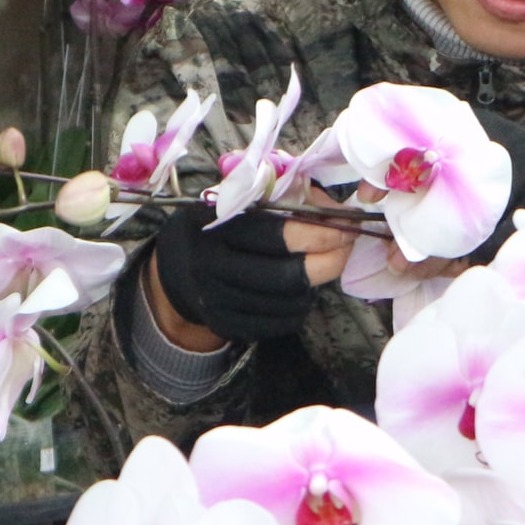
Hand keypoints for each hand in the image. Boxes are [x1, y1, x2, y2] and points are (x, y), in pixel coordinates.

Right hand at [149, 205, 351, 346]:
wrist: (177, 268)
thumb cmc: (222, 224)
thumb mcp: (242, 200)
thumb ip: (288, 198)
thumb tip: (338, 212)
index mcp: (217, 227)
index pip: (277, 236)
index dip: (318, 233)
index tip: (345, 227)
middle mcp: (212, 267)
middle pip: (286, 277)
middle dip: (328, 263)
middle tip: (346, 249)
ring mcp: (217, 301)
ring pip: (288, 303)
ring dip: (316, 285)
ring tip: (320, 265)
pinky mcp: (226, 325)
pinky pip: (279, 323)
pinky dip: (299, 306)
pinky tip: (299, 289)